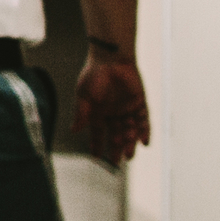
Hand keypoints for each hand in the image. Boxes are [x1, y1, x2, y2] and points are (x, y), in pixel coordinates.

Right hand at [73, 50, 149, 166]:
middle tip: (117, 162)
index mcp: (98, 112)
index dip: (96, 144)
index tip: (96, 156)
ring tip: (130, 155)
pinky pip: (144, 120)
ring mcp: (127, 108)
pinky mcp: (139, 102)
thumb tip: (74, 130)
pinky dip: (145, 131)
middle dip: (116, 148)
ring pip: (130, 130)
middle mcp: (113, 112)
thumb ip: (81, 114)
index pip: (97, 132)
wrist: (111, 58)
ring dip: (129, 142)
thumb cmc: (94, 74)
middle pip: (115, 134)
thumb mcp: (84, 96)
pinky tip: (144, 142)